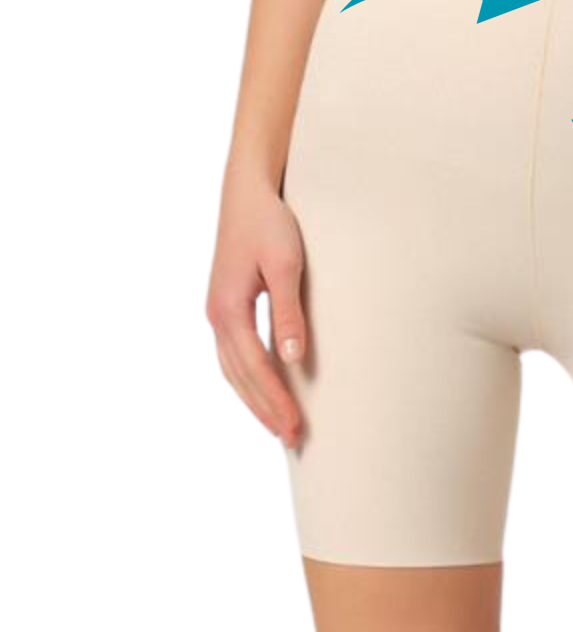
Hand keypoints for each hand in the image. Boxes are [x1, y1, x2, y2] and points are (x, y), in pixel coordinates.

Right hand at [205, 162, 307, 447]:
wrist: (247, 191)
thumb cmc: (269, 222)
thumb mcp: (285, 264)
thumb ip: (288, 312)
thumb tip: (293, 359)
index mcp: (229, 310)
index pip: (255, 369)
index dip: (275, 400)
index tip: (296, 427)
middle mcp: (217, 316)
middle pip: (239, 377)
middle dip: (265, 409)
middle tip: (292, 439)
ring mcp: (218, 312)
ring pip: (232, 370)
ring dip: (255, 398)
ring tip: (279, 424)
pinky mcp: (226, 305)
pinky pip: (234, 355)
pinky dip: (248, 378)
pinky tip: (264, 387)